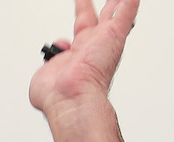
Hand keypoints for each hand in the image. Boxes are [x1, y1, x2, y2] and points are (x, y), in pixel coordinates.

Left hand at [29, 0, 138, 115]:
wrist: (70, 99)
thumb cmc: (58, 96)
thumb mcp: (45, 75)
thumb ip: (49, 64)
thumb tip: (54, 58)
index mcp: (76, 57)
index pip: (79, 34)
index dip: (74, 27)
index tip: (77, 15)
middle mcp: (91, 49)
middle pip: (96, 21)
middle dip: (96, 8)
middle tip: (97, 1)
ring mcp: (102, 41)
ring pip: (112, 14)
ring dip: (116, 4)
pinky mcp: (113, 35)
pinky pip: (125, 13)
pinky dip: (129, 5)